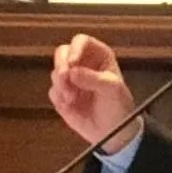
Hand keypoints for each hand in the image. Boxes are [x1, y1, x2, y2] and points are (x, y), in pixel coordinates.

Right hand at [49, 34, 139, 152]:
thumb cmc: (118, 105)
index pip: (82, 41)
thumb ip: (93, 79)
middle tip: (64, 78)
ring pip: (55, 72)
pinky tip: (71, 105)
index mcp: (98, 56)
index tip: (73, 63)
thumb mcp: (112, 89)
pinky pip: (53, 91)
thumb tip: (72, 72)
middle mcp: (83, 63)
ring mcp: (71, 79)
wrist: (112, 131)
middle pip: (62, 52)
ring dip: (61, 84)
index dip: (75, 48)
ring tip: (72, 98)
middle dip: (61, 64)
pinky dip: (59, 97)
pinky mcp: (62, 94)